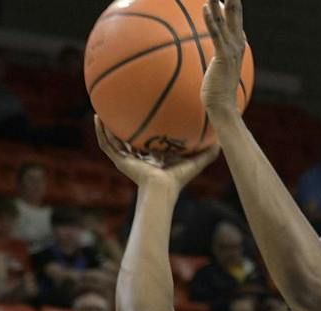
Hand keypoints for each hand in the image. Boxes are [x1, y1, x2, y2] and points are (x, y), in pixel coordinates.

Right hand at [94, 116, 220, 186]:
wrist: (161, 190)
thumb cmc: (177, 180)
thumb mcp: (194, 162)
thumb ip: (208, 153)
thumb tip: (222, 142)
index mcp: (151, 159)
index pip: (145, 144)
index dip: (143, 132)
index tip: (142, 118)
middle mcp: (137, 159)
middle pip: (126, 140)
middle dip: (122, 127)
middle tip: (119, 110)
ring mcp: (126, 160)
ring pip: (112, 141)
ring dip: (106, 127)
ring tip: (101, 111)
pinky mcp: (119, 161)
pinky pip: (106, 144)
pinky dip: (101, 132)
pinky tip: (98, 117)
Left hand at [199, 0, 246, 116]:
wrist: (223, 106)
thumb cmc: (218, 88)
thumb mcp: (220, 65)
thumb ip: (220, 52)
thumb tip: (216, 47)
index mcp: (237, 44)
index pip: (236, 17)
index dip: (233, 2)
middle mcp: (237, 44)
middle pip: (235, 13)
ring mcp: (232, 50)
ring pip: (224, 20)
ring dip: (218, 2)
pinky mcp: (223, 57)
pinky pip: (216, 34)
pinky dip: (211, 20)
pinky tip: (206, 7)